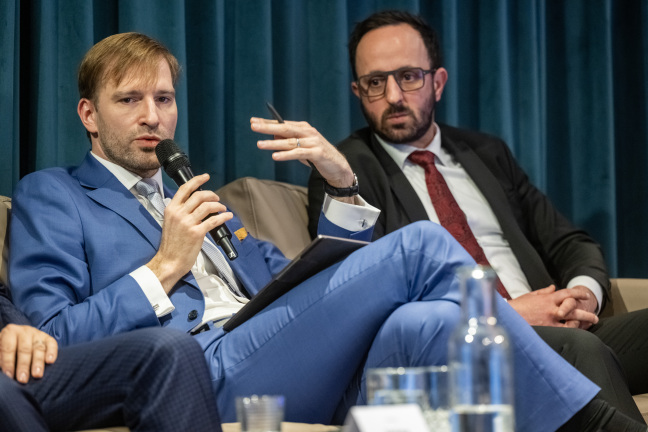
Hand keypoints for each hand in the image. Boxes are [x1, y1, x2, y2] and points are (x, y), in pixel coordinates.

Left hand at [0, 324, 57, 382]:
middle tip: (22, 379)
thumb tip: (3, 369)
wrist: (20, 339)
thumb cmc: (8, 349)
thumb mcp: (1, 350)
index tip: (9, 376)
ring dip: (38, 362)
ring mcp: (38, 334)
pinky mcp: (48, 338)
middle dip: (24, 365)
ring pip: (39, 348)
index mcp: (9, 332)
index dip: (8, 362)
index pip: (8, 348)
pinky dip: (52, 352)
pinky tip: (50, 361)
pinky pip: (52, 344)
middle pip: (25, 349)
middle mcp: (24, 331)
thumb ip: (1, 357)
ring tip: (37, 375)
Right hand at [146, 174, 232, 292]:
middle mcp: (179, 213)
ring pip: (207, 206)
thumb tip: (196, 204)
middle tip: (217, 198)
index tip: (205, 177)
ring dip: (218, 206)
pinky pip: (213, 220)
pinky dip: (223, 217)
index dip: (197, 180)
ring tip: (222, 208)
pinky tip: (227, 216)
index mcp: (171, 209)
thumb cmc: (171, 244)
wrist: (169, 261)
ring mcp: (188, 223)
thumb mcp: (170, 222)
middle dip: (211, 195)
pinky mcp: (196, 233)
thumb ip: (180, 211)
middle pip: (199, 196)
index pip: (185, 189)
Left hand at [250, 117, 355, 202]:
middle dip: (268, 127)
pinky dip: (286, 155)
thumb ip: (288, 142)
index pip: (283, 123)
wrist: (338, 166)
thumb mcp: (301, 147)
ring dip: (273, 143)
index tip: (253, 121)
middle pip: (284, 129)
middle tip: (253, 126)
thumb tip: (272, 138)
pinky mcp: (317, 153)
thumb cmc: (317, 156)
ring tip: (259, 144)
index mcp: (304, 128)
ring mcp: (313, 142)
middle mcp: (308, 132)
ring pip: (289, 142)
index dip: (267, 122)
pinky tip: (275, 156)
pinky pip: (298, 153)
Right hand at [508, 285, 598, 327]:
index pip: (568, 293)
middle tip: (595, 318)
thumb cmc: (518, 305)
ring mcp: (550, 320)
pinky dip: (570, 332)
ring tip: (587, 328)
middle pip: (574, 309)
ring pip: (571, 322)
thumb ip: (544, 292)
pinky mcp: (547, 329)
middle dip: (587, 314)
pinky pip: (562, 332)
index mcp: (548, 298)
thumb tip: (553, 287)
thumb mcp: (531, 295)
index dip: (579, 294)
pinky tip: (575, 334)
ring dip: (581, 325)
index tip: (587, 296)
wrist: (508, 316)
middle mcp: (552, 308)